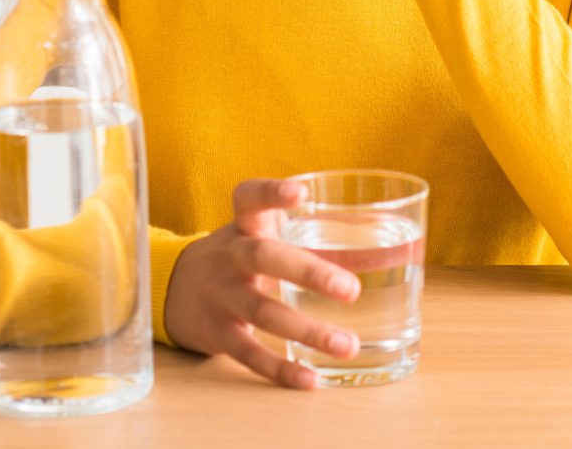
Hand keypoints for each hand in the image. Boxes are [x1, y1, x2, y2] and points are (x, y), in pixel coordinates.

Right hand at [163, 178, 361, 389]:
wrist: (174, 287)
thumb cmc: (239, 254)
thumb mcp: (262, 232)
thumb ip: (316, 234)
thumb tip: (397, 250)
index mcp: (244, 224)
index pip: (250, 198)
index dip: (272, 193)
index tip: (300, 192)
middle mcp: (230, 256)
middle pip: (263, 257)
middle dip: (308, 273)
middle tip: (352, 289)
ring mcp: (221, 295)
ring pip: (262, 311)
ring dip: (307, 331)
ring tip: (348, 345)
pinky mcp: (217, 333)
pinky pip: (249, 353)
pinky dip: (280, 369)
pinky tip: (311, 379)